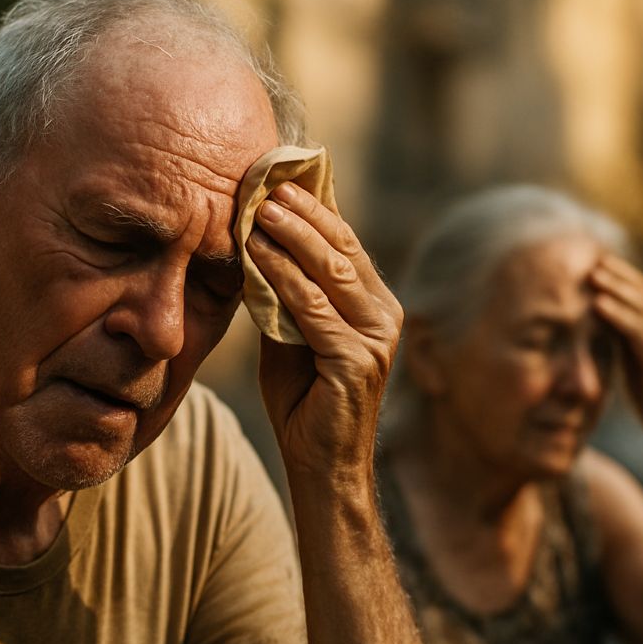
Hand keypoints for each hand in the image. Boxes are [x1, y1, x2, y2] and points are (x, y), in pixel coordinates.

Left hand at [245, 182, 401, 481]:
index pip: (345, 243)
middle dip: (303, 212)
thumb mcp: (292, 334)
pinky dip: (282, 278)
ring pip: (330, 271)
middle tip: (266, 183)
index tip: (278, 178)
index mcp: (375, 304)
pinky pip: (313, 309)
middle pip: (342, 248)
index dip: (314, 208)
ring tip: (258, 209)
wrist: (320, 465)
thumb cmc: (304, 401)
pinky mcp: (358, 361)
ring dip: (291, 236)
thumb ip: (286, 295)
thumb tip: (259, 243)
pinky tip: (257, 257)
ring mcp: (377, 338)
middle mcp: (384, 315)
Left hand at [590, 253, 642, 436]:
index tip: (597, 259)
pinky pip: (640, 332)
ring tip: (593, 275)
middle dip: (618, 274)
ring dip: (616, 288)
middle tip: (592, 258)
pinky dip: (619, 316)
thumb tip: (597, 315)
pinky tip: (599, 305)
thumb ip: (622, 337)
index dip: (622, 275)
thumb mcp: (632, 358)